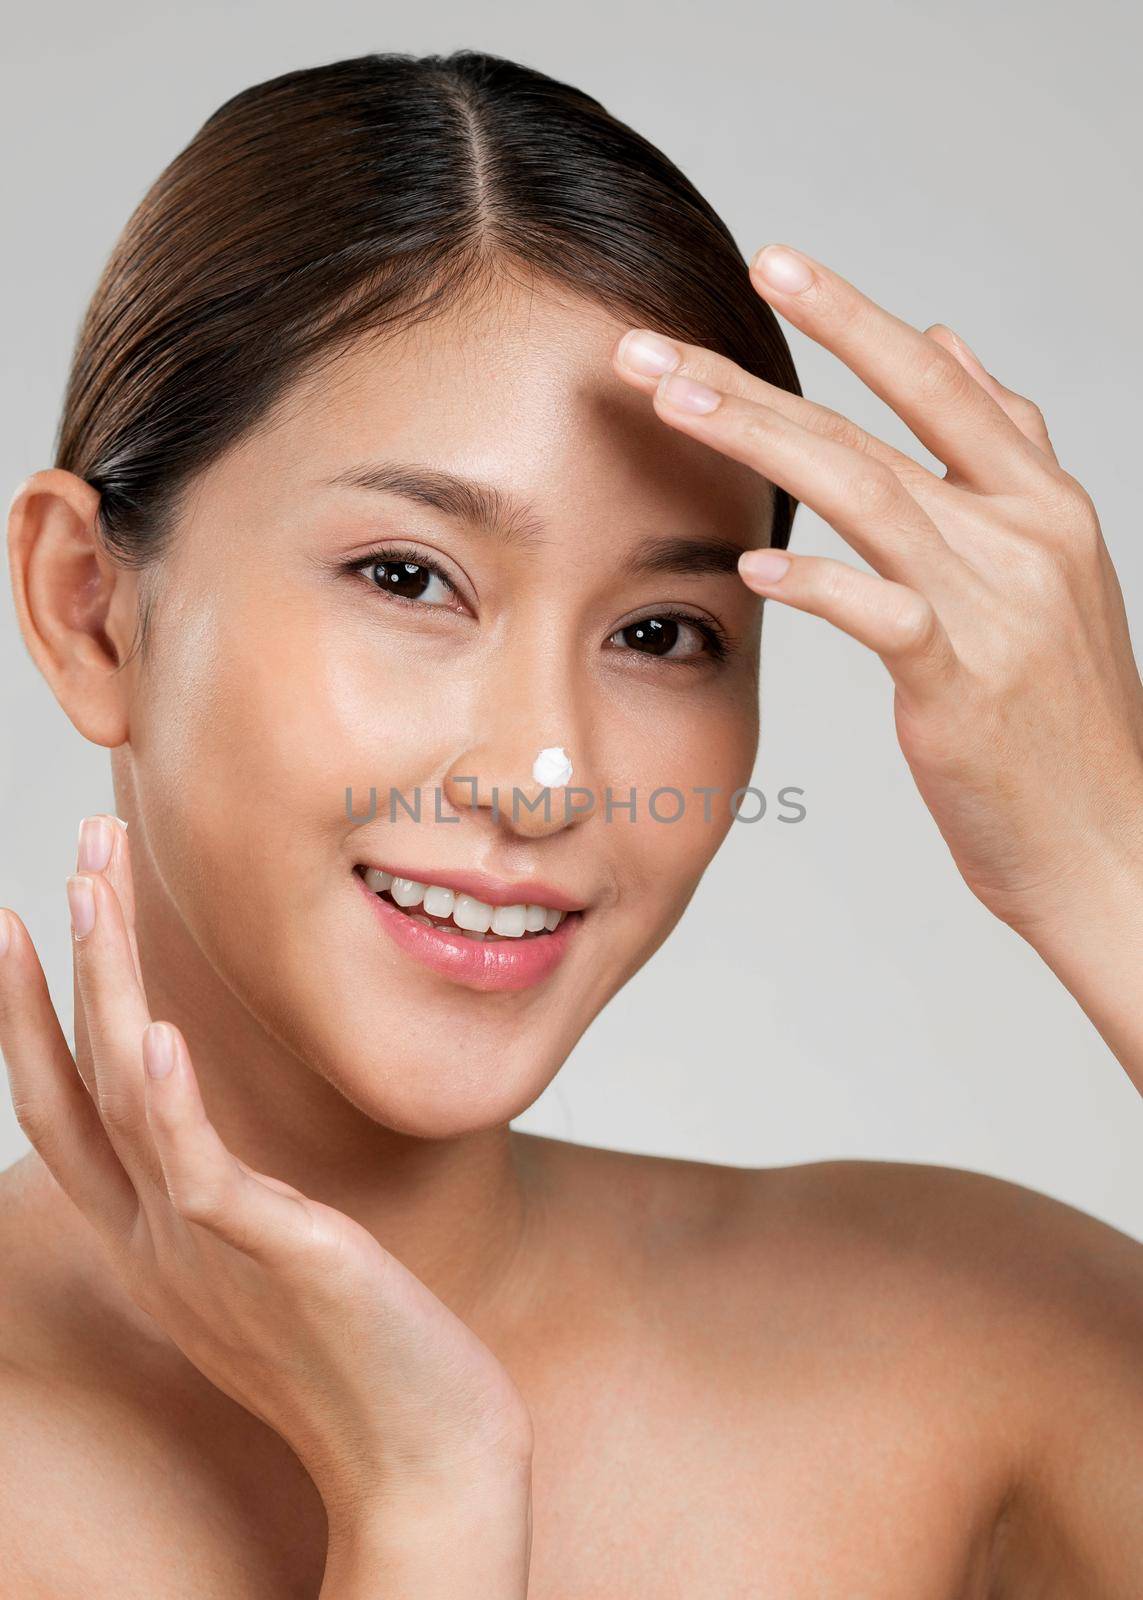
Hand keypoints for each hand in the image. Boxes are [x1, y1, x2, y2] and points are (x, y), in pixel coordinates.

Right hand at [0, 815, 534, 1543]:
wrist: (422, 1455)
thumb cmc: (357, 1349)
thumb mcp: (265, 1259)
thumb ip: (226, 1195)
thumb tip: (217, 1123)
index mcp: (152, 1235)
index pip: (65, 1107)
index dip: (30, 1015)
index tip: (26, 918)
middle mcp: (155, 1240)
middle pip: (80, 1078)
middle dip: (68, 960)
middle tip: (80, 848)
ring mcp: (202, 1252)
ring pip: (127, 1097)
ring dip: (108, 985)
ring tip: (93, 886)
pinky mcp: (273, 1261)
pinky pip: (202, 1176)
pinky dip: (171, 1106)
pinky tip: (161, 1037)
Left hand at [610, 243, 1142, 941]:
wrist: (1110, 839)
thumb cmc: (1062, 714)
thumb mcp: (1053, 562)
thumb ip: (1003, 450)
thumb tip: (953, 343)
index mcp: (1044, 500)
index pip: (938, 381)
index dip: (853, 316)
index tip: (774, 264)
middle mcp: (1024, 534)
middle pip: (872, 428)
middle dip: (754, 375)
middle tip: (653, 344)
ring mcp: (996, 605)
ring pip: (864, 493)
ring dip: (757, 440)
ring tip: (669, 402)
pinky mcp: (963, 684)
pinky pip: (881, 614)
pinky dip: (815, 586)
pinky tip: (750, 565)